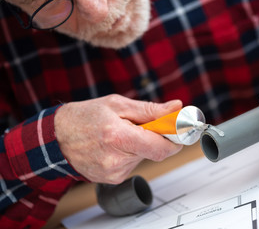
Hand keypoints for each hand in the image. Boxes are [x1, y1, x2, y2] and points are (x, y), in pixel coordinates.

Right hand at [54, 95, 182, 183]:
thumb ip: (150, 110)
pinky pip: (132, 164)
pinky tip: (114, 146)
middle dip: (153, 137)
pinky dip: (130, 154)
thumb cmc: (84, 117)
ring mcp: (113, 173)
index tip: (178, 130)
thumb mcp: (117, 104)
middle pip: (154, 151)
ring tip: (121, 134)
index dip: (174, 139)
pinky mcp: (111, 179)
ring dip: (140, 145)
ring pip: (143, 157)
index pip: (160, 147)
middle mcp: (116, 160)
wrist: (56, 139)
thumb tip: (175, 107)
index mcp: (118, 137)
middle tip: (140, 125)